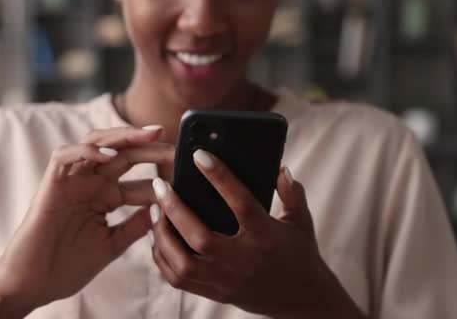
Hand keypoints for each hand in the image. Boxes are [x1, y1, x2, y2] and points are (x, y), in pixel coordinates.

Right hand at [0, 126, 175, 312]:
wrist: (32, 284)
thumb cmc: (67, 267)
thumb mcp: (112, 245)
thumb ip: (135, 226)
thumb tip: (163, 208)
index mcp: (107, 198)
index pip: (140, 180)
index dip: (164, 176)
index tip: (189, 175)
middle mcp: (91, 184)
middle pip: (125, 155)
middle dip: (151, 147)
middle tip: (176, 145)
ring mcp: (72, 181)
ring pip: (97, 143)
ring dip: (123, 137)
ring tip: (151, 134)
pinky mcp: (51, 183)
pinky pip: (66, 155)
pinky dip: (87, 150)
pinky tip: (110, 154)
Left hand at [149, 150, 363, 317]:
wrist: (303, 301)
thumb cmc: (300, 254)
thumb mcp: (301, 221)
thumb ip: (292, 193)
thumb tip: (280, 168)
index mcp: (266, 236)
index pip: (241, 203)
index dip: (220, 177)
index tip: (199, 155)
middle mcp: (245, 260)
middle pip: (201, 237)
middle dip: (175, 209)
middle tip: (160, 186)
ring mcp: (228, 280)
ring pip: (184, 263)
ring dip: (163, 235)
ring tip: (153, 210)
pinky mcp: (217, 294)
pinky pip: (180, 281)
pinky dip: (163, 259)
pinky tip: (157, 238)